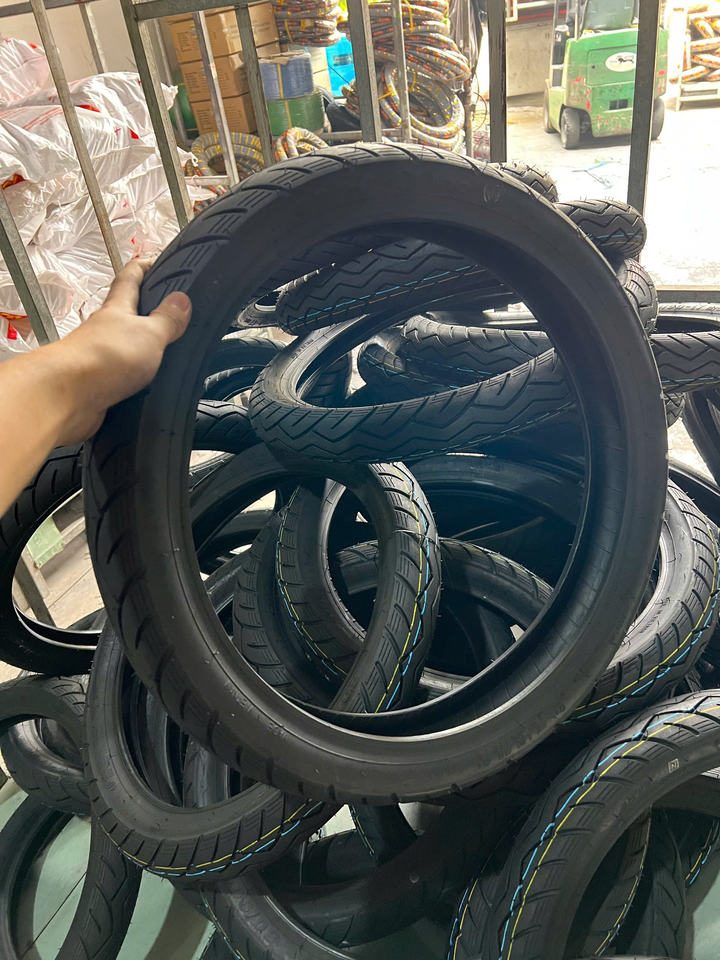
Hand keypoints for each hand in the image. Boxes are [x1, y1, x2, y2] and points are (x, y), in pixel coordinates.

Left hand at [54, 260, 191, 442]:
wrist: (68, 396)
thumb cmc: (106, 356)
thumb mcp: (149, 333)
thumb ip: (167, 319)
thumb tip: (182, 299)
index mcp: (117, 309)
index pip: (130, 278)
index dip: (144, 267)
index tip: (157, 262)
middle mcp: (105, 329)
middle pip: (124, 312)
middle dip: (143, 308)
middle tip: (167, 309)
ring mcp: (100, 356)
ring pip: (123, 345)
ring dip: (141, 346)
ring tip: (166, 352)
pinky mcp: (99, 383)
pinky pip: (122, 374)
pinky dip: (136, 376)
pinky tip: (149, 384)